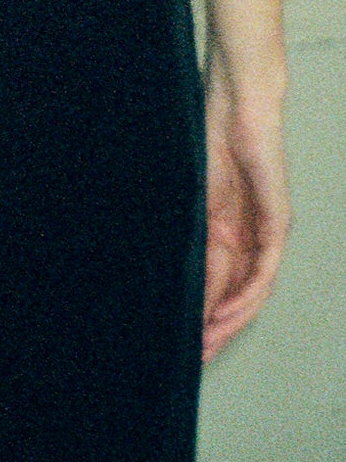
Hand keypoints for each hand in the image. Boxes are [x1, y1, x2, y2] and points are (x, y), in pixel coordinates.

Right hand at [202, 50, 289, 360]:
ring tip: (208, 339)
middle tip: (197, 356)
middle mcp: (251, 236)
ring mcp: (266, 229)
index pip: (219, 284)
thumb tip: (185, 286)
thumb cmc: (211, 138)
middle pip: (239, 294)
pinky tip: (229, 309)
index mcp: (228, 231)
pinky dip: (247, 292)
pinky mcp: (276, 219)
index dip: (203, 315)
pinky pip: (265, 267)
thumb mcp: (195, 201)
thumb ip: (195, 244)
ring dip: (232, 317)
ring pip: (254, 288)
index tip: (187, 342)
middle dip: (218, 328)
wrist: (237, 105)